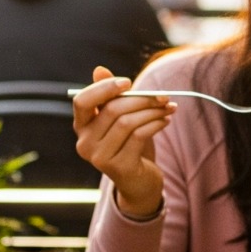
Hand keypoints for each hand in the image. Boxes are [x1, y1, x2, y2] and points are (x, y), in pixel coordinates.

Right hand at [73, 66, 174, 217]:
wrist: (139, 182)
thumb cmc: (129, 144)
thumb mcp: (120, 119)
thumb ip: (111, 96)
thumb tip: (99, 69)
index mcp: (82, 127)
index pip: (82, 102)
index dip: (103, 88)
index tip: (128, 81)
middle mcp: (85, 143)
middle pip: (112, 110)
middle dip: (141, 99)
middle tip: (163, 96)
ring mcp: (99, 158)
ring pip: (127, 122)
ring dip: (152, 111)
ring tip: (169, 108)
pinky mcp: (118, 167)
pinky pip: (138, 136)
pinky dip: (155, 124)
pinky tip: (166, 121)